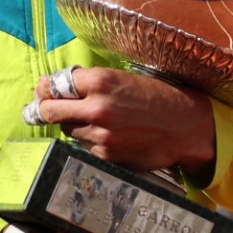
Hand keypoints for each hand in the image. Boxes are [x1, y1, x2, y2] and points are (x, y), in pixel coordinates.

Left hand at [28, 66, 214, 176]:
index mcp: (99, 81)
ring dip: (74, 125)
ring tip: (96, 120)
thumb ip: (86, 82)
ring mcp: (101, 134)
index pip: (53, 86)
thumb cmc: (156, 97)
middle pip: (49, 111)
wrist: (188, 126)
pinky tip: (109, 135)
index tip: (44, 91)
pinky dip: (90, 141)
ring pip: (68, 130)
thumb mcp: (121, 78)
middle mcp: (96, 107)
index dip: (46, 89)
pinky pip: (84, 147)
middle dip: (46, 109)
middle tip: (48, 108)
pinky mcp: (107, 154)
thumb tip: (49, 86)